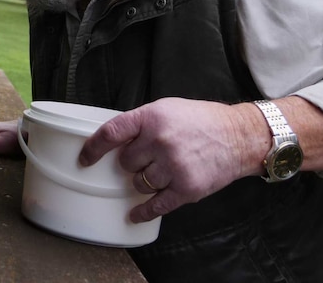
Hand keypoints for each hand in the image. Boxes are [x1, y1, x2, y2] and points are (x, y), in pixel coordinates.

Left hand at [78, 98, 261, 222]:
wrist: (238, 136)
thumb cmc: (201, 121)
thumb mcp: (166, 109)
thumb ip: (140, 123)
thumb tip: (113, 141)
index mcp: (151, 117)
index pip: (111, 132)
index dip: (93, 148)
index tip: (84, 159)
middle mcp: (160, 140)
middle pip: (125, 162)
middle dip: (132, 162)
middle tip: (148, 156)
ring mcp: (173, 166)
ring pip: (139, 183)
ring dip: (144, 181)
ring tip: (161, 170)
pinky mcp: (186, 188)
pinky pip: (155, 206)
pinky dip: (142, 212)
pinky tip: (134, 213)